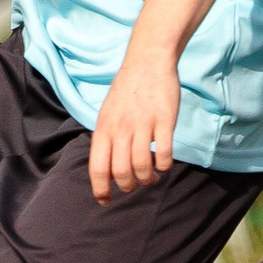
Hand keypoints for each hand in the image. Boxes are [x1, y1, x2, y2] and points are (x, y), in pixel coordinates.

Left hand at [89, 46, 179, 201]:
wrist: (147, 61)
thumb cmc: (127, 91)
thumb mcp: (107, 114)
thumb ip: (106, 140)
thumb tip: (106, 171)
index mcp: (103, 128)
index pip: (98, 168)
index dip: (101, 190)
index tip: (106, 200)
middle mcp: (121, 129)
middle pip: (121, 173)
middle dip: (129, 186)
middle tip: (136, 184)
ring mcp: (143, 125)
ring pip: (142, 167)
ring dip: (147, 179)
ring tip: (151, 176)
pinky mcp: (164, 121)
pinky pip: (163, 154)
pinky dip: (164, 166)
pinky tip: (163, 164)